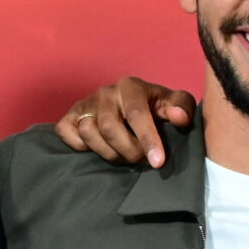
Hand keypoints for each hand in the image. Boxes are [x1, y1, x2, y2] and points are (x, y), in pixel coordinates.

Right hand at [55, 77, 196, 167]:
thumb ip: (182, 107)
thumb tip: (178, 117)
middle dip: (127, 150)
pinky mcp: (70, 115)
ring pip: (88, 132)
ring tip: (122, 156)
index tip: (157, 162)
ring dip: (107, 152)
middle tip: (140, 160)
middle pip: (109, 127)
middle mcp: (105, 92)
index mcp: (131, 86)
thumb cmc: (155, 107)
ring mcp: (85, 103)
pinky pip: (66, 132)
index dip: (147, 139)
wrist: (129, 104)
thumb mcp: (174, 104)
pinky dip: (79, 146)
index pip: (136, 113)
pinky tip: (96, 149)